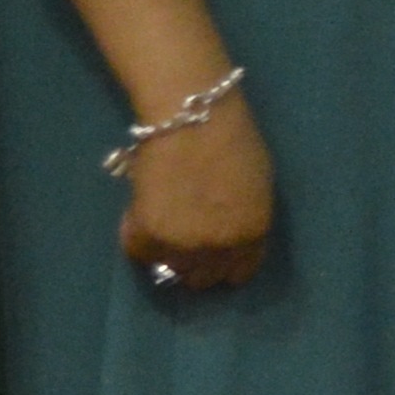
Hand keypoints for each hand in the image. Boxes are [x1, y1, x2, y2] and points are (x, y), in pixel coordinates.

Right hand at [119, 97, 274, 296]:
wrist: (193, 116)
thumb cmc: (231, 139)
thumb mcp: (256, 188)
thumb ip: (243, 220)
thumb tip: (226, 236)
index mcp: (252, 236)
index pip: (237, 273)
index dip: (223, 263)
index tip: (212, 254)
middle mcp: (219, 249)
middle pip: (201, 278)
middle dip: (195, 261)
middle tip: (183, 236)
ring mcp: (182, 245)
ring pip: (169, 267)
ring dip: (166, 251)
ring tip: (162, 220)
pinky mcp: (148, 235)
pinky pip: (138, 251)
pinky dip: (137, 236)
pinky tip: (141, 212)